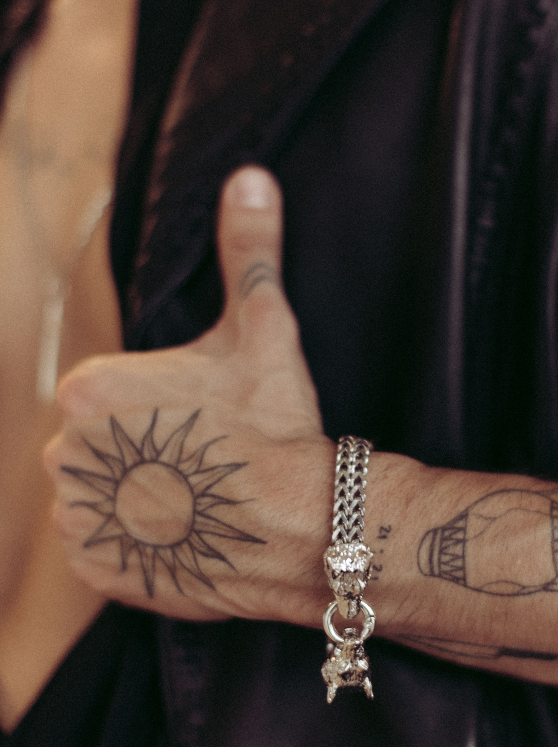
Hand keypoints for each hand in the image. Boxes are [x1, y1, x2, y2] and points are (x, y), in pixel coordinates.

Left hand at [45, 167, 334, 622]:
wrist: (301, 525)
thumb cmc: (275, 424)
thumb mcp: (262, 328)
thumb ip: (247, 250)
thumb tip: (251, 176)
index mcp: (90, 390)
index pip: (110, 396)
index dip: (161, 408)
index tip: (203, 421)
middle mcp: (66, 453)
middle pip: (100, 445)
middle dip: (144, 452)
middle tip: (205, 461)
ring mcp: (78, 518)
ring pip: (98, 497)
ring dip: (136, 499)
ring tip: (196, 499)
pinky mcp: (95, 570)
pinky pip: (102, 551)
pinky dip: (133, 547)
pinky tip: (182, 535)